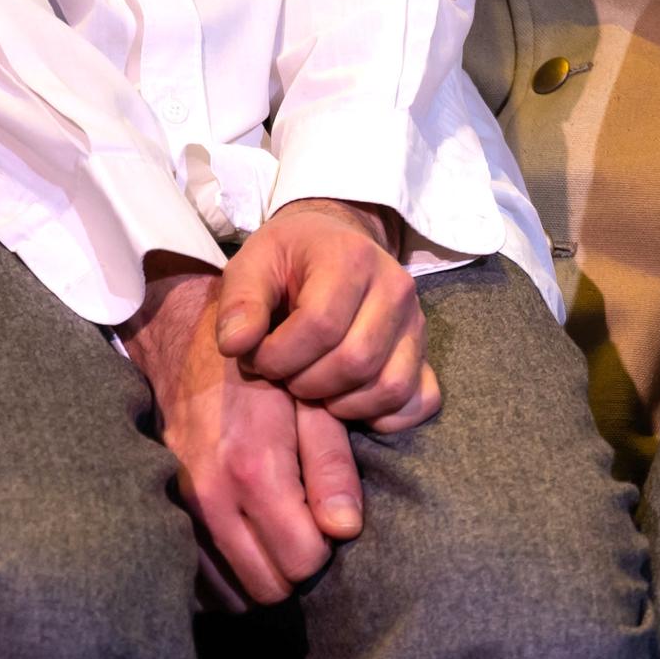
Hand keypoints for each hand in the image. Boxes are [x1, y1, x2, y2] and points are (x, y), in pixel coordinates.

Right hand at [132, 265, 350, 606]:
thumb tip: (345, 529)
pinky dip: (226, 573)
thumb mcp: (311, 402)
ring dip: (259, 573)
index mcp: (254, 468)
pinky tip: (244, 541)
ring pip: (230, 593)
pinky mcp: (161, 511)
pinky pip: (197, 578)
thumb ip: (331, 464)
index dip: (324, 548)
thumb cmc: (262, 371)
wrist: (182, 342)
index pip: (301, 560)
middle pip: (267, 588)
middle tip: (302, 530)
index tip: (326, 519)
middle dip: (293, 567)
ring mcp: (179, 509)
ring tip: (274, 534)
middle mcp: (210, 498)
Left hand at [216, 199, 437, 430]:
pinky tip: (348, 402)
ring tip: (311, 385)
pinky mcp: (424, 352)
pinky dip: (384, 415)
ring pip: (389, 387)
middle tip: (283, 373)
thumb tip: (235, 346)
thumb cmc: (289, 258)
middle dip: (306, 383)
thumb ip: (239, 302)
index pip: (321, 326)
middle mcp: (395, 288)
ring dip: (341, 404)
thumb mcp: (252, 264)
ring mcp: (415, 322)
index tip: (256, 355)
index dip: (279, 355)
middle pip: (356, 361)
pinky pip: (420, 400)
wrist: (333, 244)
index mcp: (352, 258)